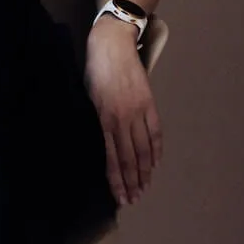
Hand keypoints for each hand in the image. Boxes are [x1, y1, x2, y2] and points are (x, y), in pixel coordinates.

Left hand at [84, 21, 162, 207]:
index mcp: (103, 120)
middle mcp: (122, 120)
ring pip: (144, 149)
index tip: (121, 197)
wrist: (111, 44)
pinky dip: (157, 149)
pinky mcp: (149, 103)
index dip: (117, 180)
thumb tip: (101, 143)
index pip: (112, 159)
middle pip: (130, 158)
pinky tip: (156, 162)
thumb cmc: (93, 69)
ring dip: (145, 171)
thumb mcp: (87, 97)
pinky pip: (155, 131)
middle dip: (132, 182)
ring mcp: (138, 111)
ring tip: (146, 187)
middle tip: (135, 199)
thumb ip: (95, 121)